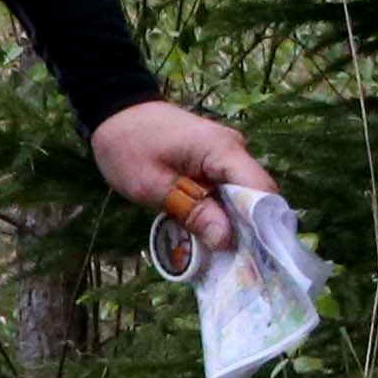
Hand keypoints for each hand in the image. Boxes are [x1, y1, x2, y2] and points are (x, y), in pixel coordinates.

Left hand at [90, 99, 274, 255]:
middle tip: (235, 264)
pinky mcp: (216, 162)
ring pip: (244, 196)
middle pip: (257, 196)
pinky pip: (229, 191)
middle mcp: (234, 149)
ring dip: (234, 224)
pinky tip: (209, 233)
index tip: (253, 257)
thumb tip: (228, 240)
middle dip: (249, 230)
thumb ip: (192, 211)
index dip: (262, 226)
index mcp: (222, 150)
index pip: (260, 190)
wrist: (115, 112)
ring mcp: (227, 154)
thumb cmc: (128, 146)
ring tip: (221, 254)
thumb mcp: (152, 186)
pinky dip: (222, 212)